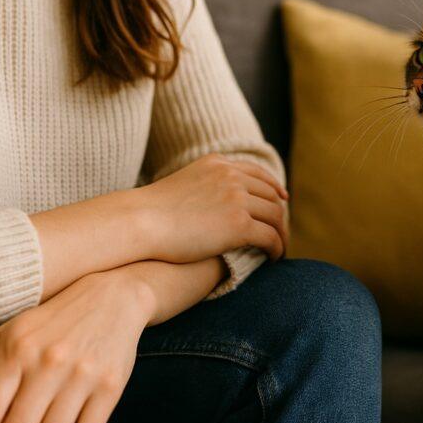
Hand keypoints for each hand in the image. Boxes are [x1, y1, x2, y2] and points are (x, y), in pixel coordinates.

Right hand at [139, 153, 288, 263]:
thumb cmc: (150, 212)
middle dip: (279, 214)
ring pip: (275, 217)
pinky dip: (277, 248)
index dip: (274, 188)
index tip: (283, 199)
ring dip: (281, 234)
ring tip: (280, 249)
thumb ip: (203, 186)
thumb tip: (211, 200)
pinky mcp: (239, 224)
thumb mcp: (182, 184)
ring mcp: (237, 199)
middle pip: (270, 195)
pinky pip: (270, 237)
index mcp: (219, 164)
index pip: (258, 173)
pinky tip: (274, 259)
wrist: (139, 221)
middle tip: (281, 232)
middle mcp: (232, 177)